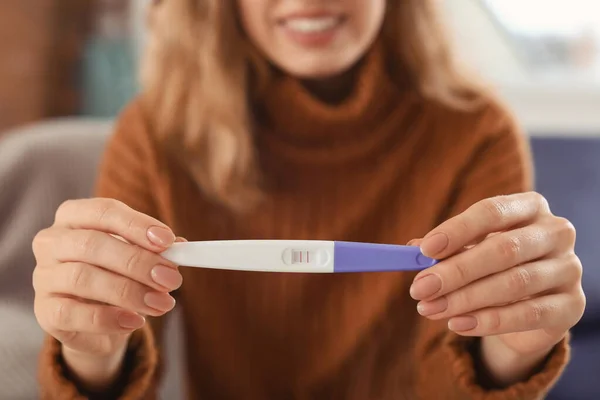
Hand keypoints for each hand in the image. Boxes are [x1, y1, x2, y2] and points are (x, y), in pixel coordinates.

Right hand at [33, 198, 182, 388]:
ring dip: (129, 292)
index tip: (167, 241)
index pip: (104, 211)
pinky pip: (73, 313)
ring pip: (83, 278)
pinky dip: (109, 318)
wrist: (98, 321)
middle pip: (93, 244)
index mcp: (74, 216)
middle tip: (171, 279)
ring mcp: (43, 276)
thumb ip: (156, 250)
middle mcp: (52, 242)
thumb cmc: (119, 275)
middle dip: (137, 262)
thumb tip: (179, 247)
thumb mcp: (139, 257)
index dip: (136, 225)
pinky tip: (135, 321)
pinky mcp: (44, 311)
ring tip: (161, 303)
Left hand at [409, 192, 585, 384]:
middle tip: (421, 287)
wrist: (532, 305)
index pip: (493, 211)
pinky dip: (489, 321)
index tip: (425, 249)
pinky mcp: (572, 305)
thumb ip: (444, 249)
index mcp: (530, 207)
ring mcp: (568, 269)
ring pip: (514, 283)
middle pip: (503, 249)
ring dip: (465, 299)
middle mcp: (556, 232)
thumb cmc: (495, 266)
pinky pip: (528, 314)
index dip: (458, 229)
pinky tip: (458, 324)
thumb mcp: (470, 250)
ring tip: (431, 309)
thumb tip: (411, 251)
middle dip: (456, 271)